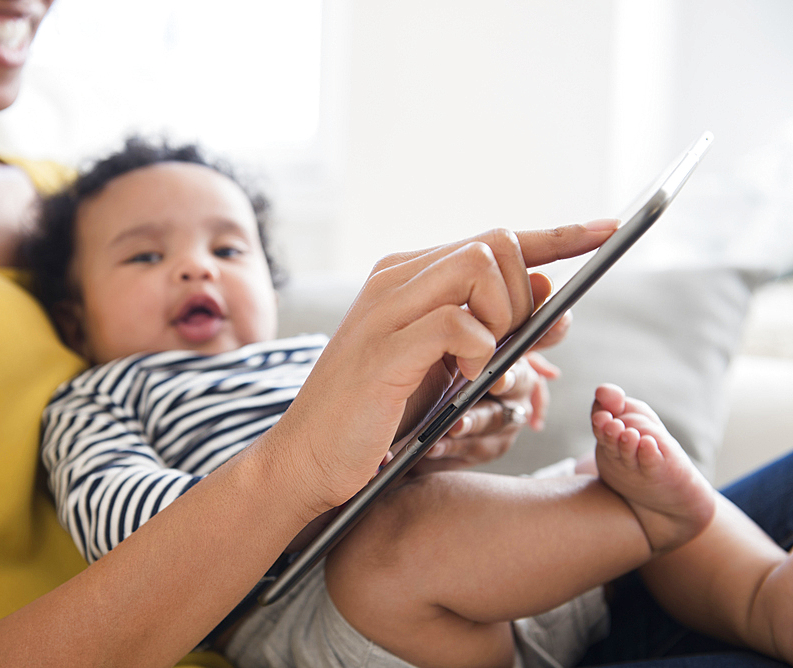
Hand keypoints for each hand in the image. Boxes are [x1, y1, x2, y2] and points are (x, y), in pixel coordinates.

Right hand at [272, 221, 617, 513]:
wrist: (309, 458)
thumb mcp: (447, 366)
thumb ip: (495, 330)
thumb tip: (554, 298)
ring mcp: (386, 309)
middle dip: (525, 295)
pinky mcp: (384, 348)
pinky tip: (466, 377)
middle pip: (497, 244)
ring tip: (482, 366)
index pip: (494, 239)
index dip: (558, 235)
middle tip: (507, 348)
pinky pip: (458, 322)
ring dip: (504, 318)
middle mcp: (395, 279)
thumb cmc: (378, 415)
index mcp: (408, 276)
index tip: (608, 229)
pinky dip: (479, 350)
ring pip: (480, 266)